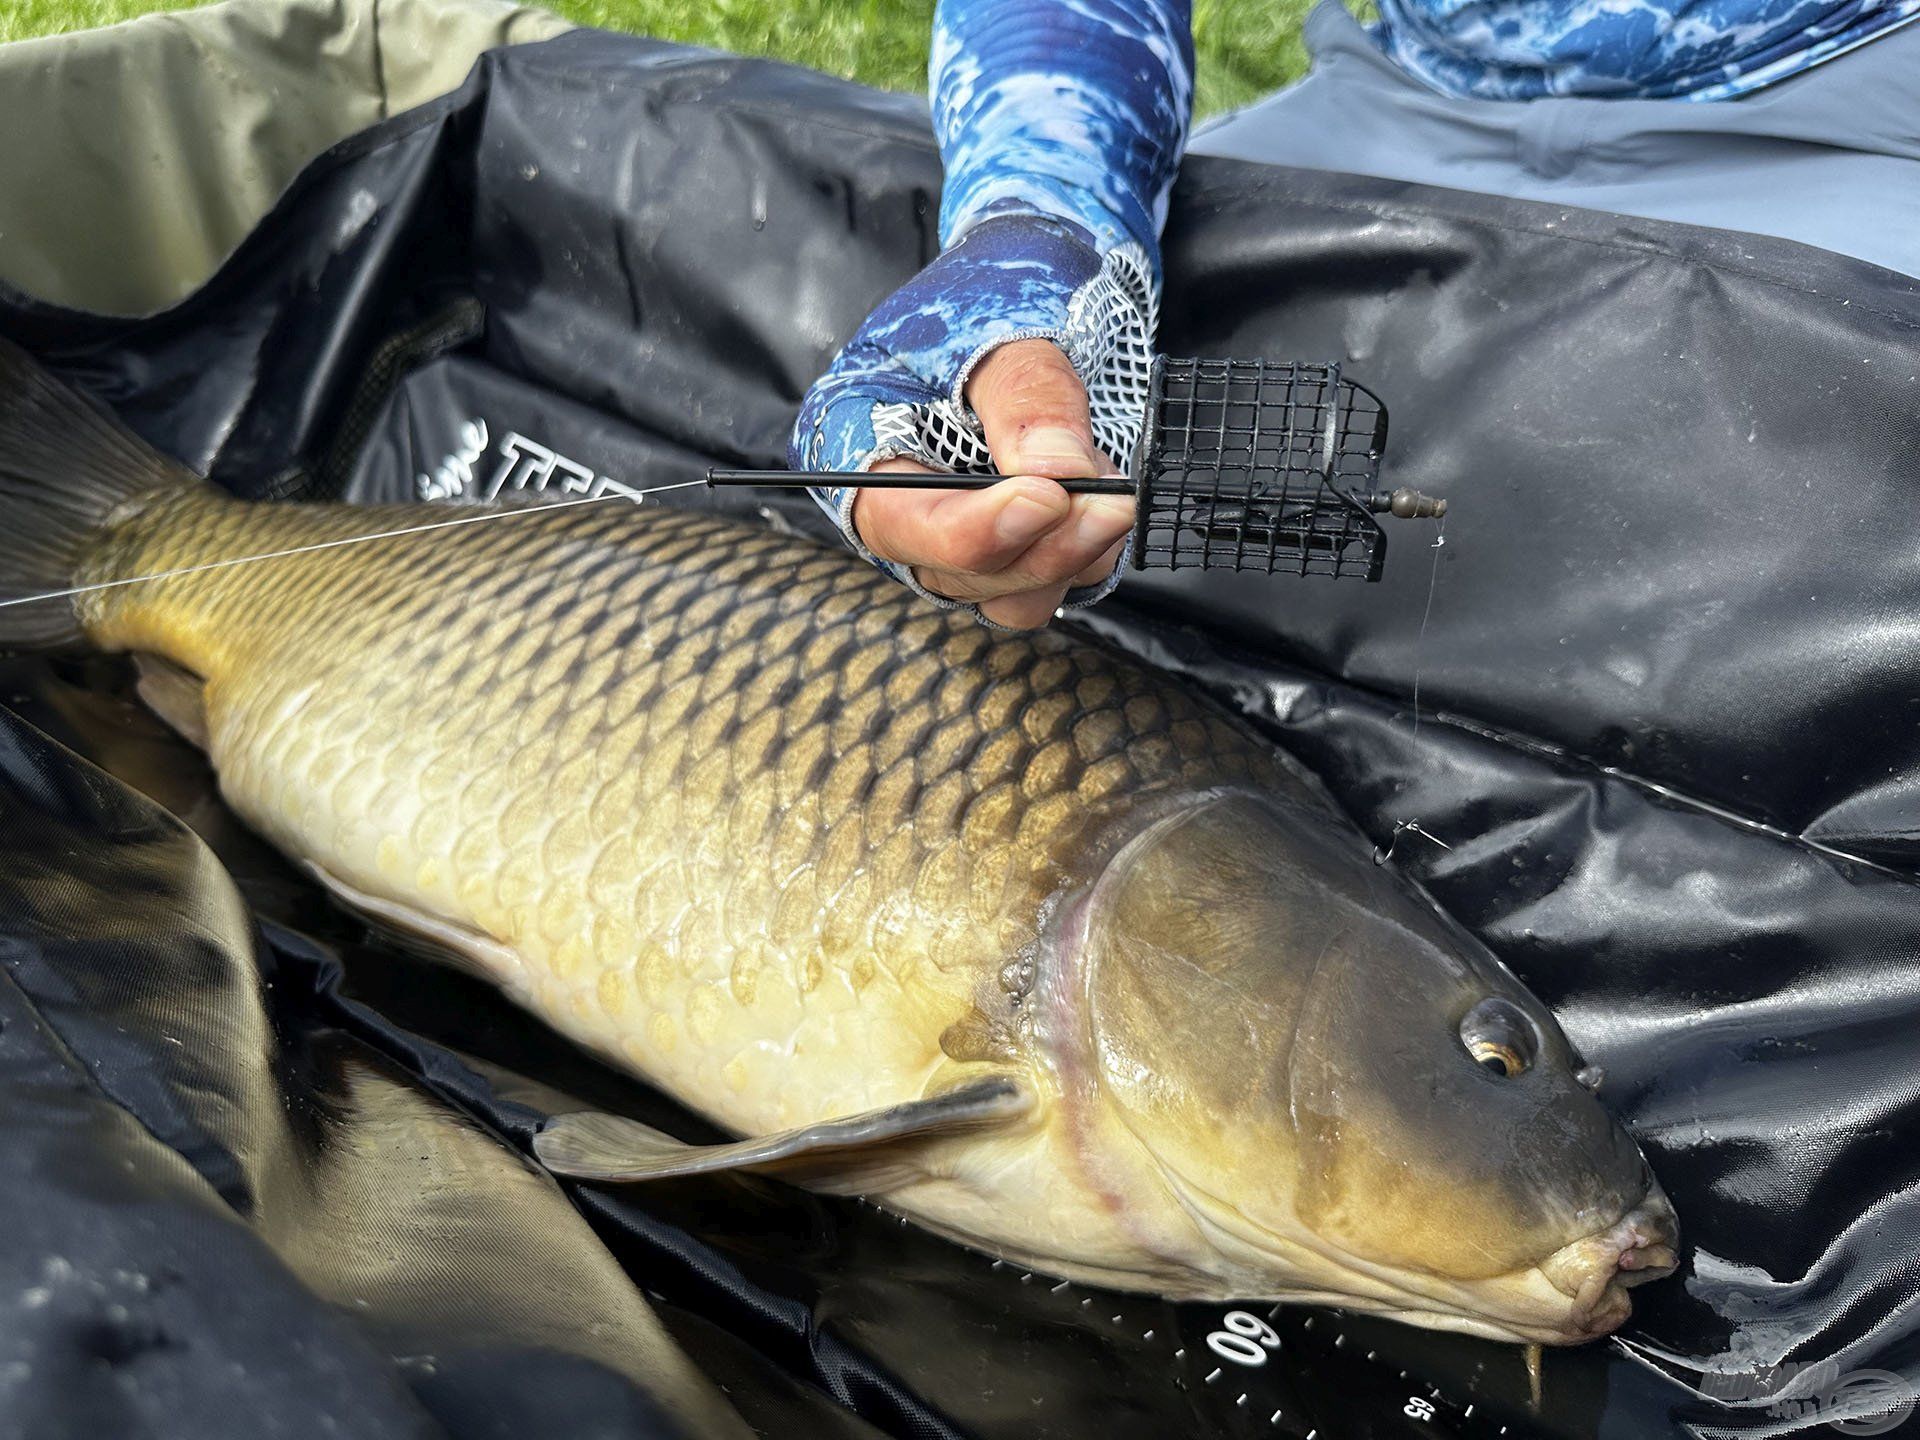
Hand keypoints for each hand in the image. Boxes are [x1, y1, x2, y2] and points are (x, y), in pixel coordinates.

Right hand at [791, 213, 1148, 628]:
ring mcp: (949, 535)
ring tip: (1109, 491)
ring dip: (1068, 559)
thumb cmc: (998, 292)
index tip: (1048, 497)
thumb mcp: (1007, 325)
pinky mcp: (1004, 549)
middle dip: (1042, 545)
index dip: (975, 526)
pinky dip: (1081, 559)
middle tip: (1112, 499)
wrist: (1033, 282)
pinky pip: (1041, 587)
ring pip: (1005, 596)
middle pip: (956, 572)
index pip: (897, 519)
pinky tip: (1101, 506)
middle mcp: (894, 504)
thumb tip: (1058, 473)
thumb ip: (1030, 400)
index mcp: (855, 439)